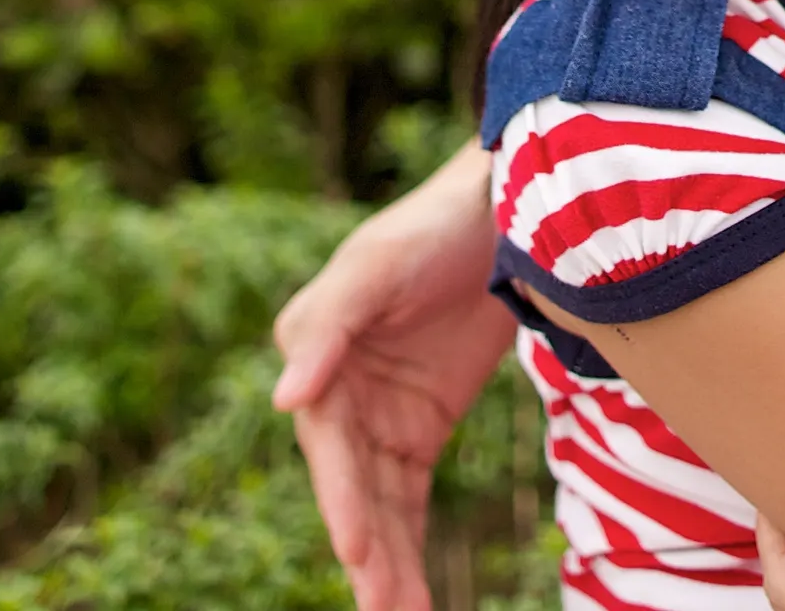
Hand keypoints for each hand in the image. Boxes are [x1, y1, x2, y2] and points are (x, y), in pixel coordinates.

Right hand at [269, 146, 507, 610]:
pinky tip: (416, 595)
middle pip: (351, 489)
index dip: (342, 501)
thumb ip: (327, 326)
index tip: (358, 553)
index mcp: (317, 358)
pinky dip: (409, 545)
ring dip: (388, 566)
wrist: (499, 212)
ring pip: (379, 507)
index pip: (329, 446)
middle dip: (368, 555)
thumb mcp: (374, 266)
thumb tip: (285, 397)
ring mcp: (378, 418)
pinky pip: (407, 499)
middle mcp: (338, 398)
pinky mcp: (417, 427)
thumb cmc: (426, 229)